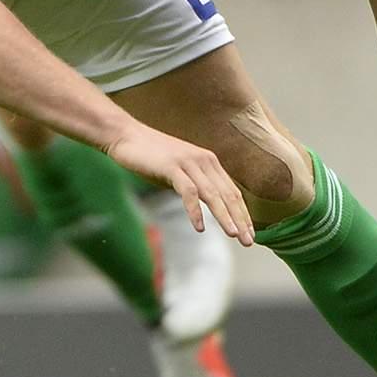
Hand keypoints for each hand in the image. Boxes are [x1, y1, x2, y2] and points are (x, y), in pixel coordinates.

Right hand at [106, 121, 254, 245]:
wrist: (126, 135)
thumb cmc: (151, 156)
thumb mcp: (181, 170)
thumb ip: (196, 183)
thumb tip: (209, 204)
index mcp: (209, 162)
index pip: (232, 192)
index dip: (243, 214)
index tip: (250, 234)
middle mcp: (204, 160)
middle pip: (228, 194)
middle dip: (240, 220)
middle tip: (249, 241)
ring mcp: (188, 162)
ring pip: (212, 194)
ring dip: (224, 217)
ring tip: (233, 235)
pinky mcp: (172, 166)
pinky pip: (189, 192)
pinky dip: (195, 211)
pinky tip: (199, 227)